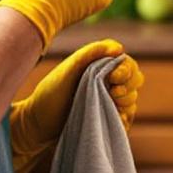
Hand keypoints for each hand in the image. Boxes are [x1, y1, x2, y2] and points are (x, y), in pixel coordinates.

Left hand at [10, 40, 142, 172]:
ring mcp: (106, 102)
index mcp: (98, 67)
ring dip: (128, 101)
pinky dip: (125, 119)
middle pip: (135, 80)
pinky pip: (126, 119)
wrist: (37, 124)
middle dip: (130, 85)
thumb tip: (119, 48)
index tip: (114, 77)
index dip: (126, 69)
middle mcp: (105, 83)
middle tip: (114, 93)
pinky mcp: (106, 120)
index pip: (127, 63)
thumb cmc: (50, 94)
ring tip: (112, 104)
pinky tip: (116, 119)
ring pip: (132, 99)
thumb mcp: (68, 70)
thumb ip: (90, 53)